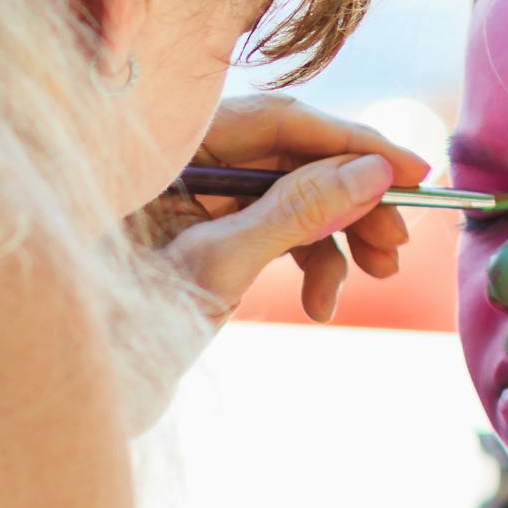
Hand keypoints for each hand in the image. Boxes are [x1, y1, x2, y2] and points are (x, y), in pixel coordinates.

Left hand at [138, 94, 427, 323]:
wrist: (95, 385)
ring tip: (378, 275)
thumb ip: (295, 211)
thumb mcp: (222, 263)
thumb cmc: (133, 323)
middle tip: (399, 240)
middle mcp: (188, 161)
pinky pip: (281, 231)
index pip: (279, 121)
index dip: (352, 143)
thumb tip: (372, 171)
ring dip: (343, 235)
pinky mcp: (215, 235)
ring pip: (297, 196)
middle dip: (354, 198)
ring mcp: (203, 198)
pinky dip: (312, 263)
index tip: (412, 169)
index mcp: (173, 148)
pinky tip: (320, 305)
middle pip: (296, 157)